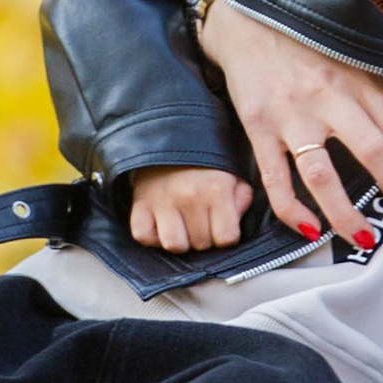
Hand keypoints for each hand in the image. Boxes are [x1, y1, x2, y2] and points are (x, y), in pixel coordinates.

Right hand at [128, 165, 254, 251]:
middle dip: (204, 237)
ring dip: (180, 240)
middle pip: (201, 244)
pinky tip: (161, 224)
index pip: (227, 239)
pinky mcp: (140, 204)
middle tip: (201, 220)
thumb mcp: (233, 175)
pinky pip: (143, 236)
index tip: (221, 225)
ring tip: (183, 226)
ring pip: (174, 245)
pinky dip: (151, 236)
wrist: (169, 137)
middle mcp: (189, 197)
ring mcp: (162, 201)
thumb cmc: (205, 163)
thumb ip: (242, 199)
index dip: (226, 236)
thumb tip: (235, 221)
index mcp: (216, 190)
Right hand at [197, 0, 382, 248]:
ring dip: (346, 214)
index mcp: (360, 80)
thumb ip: (381, 89)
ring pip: (323, 176)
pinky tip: (309, 230)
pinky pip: (276, 179)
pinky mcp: (259, 127)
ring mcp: (292, 115)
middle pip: (375, 154)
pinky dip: (291, 210)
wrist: (246, 13)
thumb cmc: (307, 37)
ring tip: (365, 238)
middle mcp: (329, 97)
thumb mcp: (353, 51)